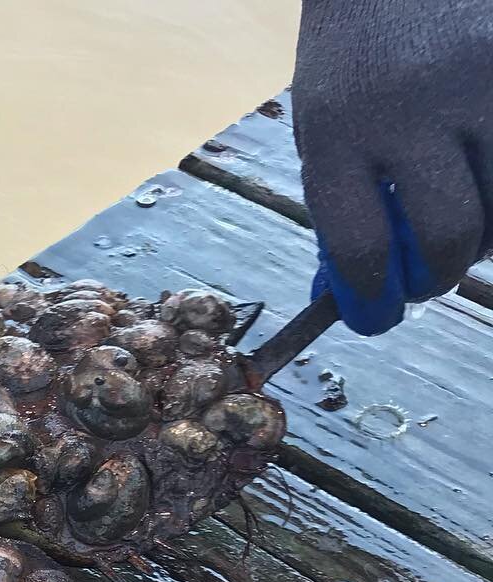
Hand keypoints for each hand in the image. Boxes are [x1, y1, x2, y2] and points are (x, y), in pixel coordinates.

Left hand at [293, 0, 492, 334]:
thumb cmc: (358, 52)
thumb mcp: (326, 121)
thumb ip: (344, 198)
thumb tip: (358, 293)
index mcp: (338, 130)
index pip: (362, 246)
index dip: (374, 295)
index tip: (379, 310)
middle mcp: (409, 107)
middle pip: (448, 234)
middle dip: (440, 275)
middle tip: (431, 277)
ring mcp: (478, 81)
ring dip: (485, 235)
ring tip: (465, 223)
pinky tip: (484, 183)